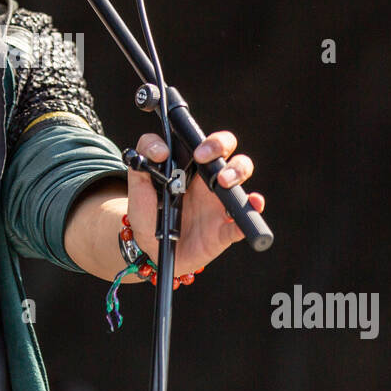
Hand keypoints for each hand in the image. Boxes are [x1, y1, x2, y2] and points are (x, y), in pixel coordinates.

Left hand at [125, 131, 264, 278]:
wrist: (150, 247)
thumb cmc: (147, 212)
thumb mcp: (138, 183)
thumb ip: (142, 157)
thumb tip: (160, 149)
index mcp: (193, 168)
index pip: (212, 145)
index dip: (211, 143)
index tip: (196, 153)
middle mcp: (211, 183)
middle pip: (233, 157)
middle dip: (226, 152)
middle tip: (205, 161)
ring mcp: (220, 206)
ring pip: (241, 182)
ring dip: (237, 175)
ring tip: (223, 182)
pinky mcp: (224, 230)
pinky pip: (243, 222)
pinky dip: (251, 214)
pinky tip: (252, 204)